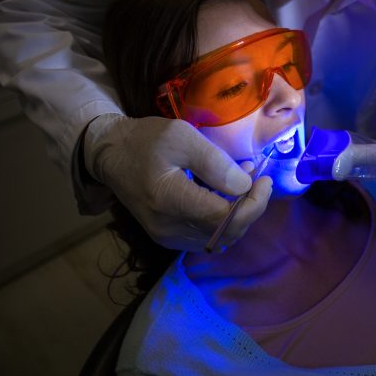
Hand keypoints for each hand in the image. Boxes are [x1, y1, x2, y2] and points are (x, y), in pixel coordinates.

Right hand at [84, 114, 272, 251]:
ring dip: (239, 215)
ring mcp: (167, 237)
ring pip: (220, 239)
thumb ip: (214, 162)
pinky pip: (207, 237)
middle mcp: (168, 227)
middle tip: (258, 181)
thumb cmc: (146, 140)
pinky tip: (224, 197)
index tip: (265, 180)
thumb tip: (244, 186)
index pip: (225, 218)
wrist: (111, 155)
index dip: (253, 203)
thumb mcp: (181, 136)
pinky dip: (223, 221)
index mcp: (170, 200)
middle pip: (226, 232)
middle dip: (251, 209)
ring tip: (242, 184)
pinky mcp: (167, 237)